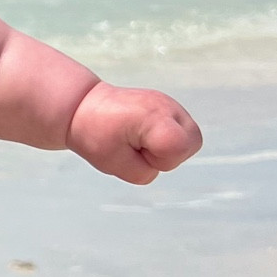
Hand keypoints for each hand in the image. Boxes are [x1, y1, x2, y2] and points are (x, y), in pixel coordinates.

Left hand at [67, 84, 202, 183]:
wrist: (84, 107)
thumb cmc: (95, 132)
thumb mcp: (114, 164)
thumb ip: (144, 173)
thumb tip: (159, 166)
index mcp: (154, 116)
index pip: (179, 149)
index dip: (158, 160)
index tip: (135, 149)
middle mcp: (168, 106)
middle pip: (192, 143)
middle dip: (168, 155)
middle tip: (139, 146)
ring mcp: (172, 104)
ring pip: (189, 139)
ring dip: (167, 147)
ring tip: (141, 139)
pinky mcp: (170, 106)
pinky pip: (180, 132)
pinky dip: (165, 138)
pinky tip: (144, 132)